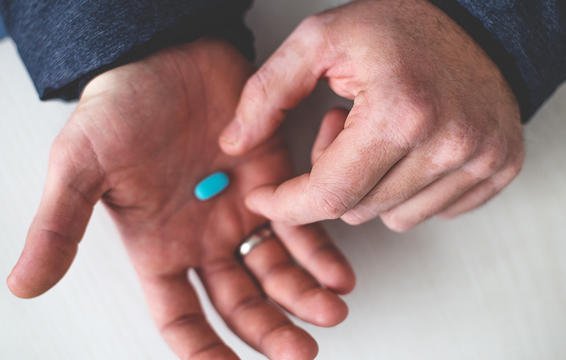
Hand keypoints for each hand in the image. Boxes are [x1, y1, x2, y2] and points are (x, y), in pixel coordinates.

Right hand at [7, 39, 354, 358]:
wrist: (166, 56)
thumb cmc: (120, 107)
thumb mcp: (81, 165)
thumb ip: (61, 225)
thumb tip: (25, 284)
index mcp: (160, 247)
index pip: (181, 317)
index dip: (203, 352)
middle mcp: (203, 238)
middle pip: (241, 304)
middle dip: (270, 331)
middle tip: (300, 352)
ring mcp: (240, 212)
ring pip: (275, 271)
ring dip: (303, 296)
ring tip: (330, 314)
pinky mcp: (271, 182)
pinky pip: (300, 226)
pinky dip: (319, 252)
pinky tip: (338, 274)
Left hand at [220, 0, 524, 230]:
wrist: (475, 21)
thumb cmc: (397, 28)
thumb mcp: (318, 41)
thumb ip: (266, 93)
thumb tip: (233, 144)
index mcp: (400, 113)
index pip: (328, 196)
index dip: (286, 204)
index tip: (265, 197)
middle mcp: (447, 144)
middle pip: (357, 210)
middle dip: (333, 179)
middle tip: (343, 127)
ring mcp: (480, 160)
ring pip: (392, 217)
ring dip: (371, 186)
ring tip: (379, 135)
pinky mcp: (498, 170)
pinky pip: (431, 212)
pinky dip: (408, 191)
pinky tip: (410, 150)